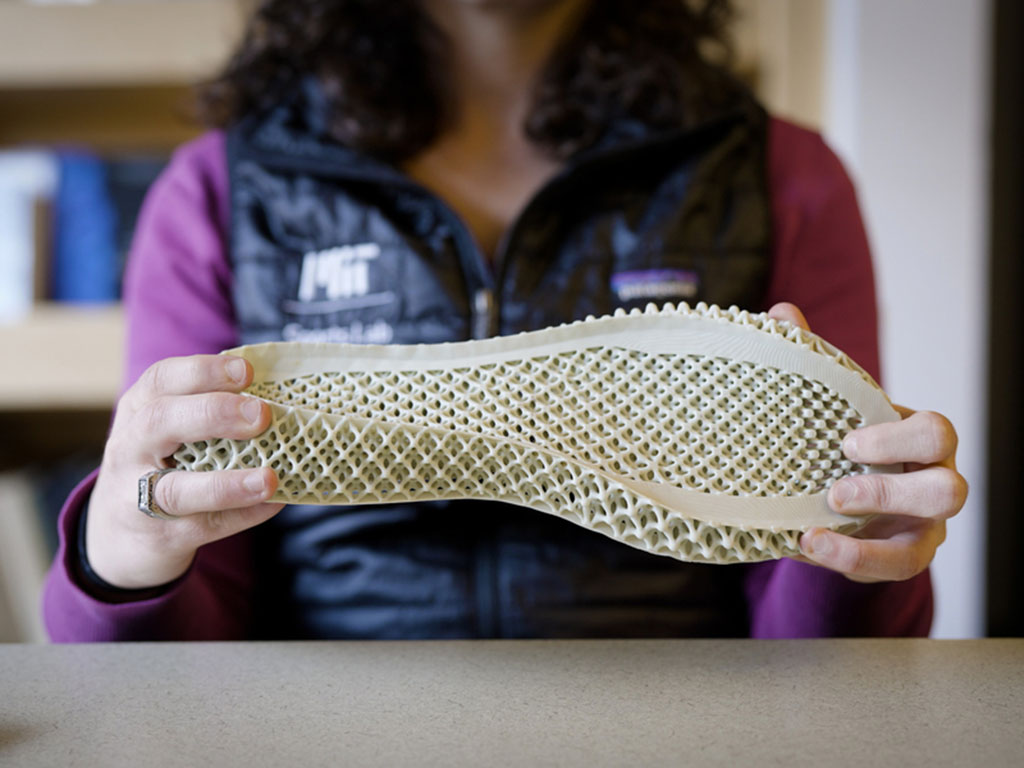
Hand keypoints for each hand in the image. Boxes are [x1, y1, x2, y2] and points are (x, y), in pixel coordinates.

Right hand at [86, 355, 283, 588]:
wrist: (117, 536)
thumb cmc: (158, 466)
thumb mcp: (165, 430)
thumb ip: (205, 409)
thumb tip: (277, 396)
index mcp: (138, 411)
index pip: (161, 380)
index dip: (204, 371)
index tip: (246, 371)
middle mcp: (131, 450)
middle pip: (159, 423)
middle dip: (213, 414)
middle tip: (260, 414)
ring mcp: (139, 498)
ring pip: (176, 490)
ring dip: (227, 484)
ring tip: (269, 479)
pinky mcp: (161, 537)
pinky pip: (204, 526)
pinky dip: (243, 515)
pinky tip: (274, 503)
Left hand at [767, 302, 966, 582]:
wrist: (831, 497)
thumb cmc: (836, 442)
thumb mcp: (823, 407)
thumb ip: (809, 362)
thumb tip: (781, 313)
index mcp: (916, 440)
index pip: (936, 433)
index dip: (897, 439)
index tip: (846, 439)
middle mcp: (932, 482)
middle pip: (949, 490)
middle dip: (891, 491)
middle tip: (836, 489)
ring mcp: (922, 526)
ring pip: (927, 538)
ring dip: (869, 535)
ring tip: (818, 525)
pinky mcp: (901, 557)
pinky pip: (892, 568)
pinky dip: (849, 558)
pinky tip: (807, 545)